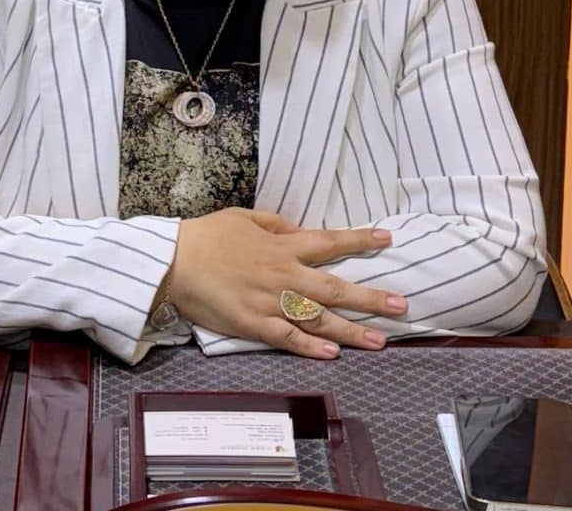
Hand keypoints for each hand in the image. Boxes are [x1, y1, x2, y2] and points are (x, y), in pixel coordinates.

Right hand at [169, 208, 406, 358]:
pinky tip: (332, 354)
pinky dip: (309, 346)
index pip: (329, 242)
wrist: (170, 262)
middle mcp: (283, 275)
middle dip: (371, 298)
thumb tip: (300, 229)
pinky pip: (286, 338)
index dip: (359, 240)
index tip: (387, 239)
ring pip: (318, 318)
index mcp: (282, 247)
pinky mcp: (252, 325)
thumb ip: (277, 224)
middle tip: (401, 306)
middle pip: (335, 288)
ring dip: (351, 330)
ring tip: (380, 340)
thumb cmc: (205, 236)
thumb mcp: (243, 217)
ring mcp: (269, 302)